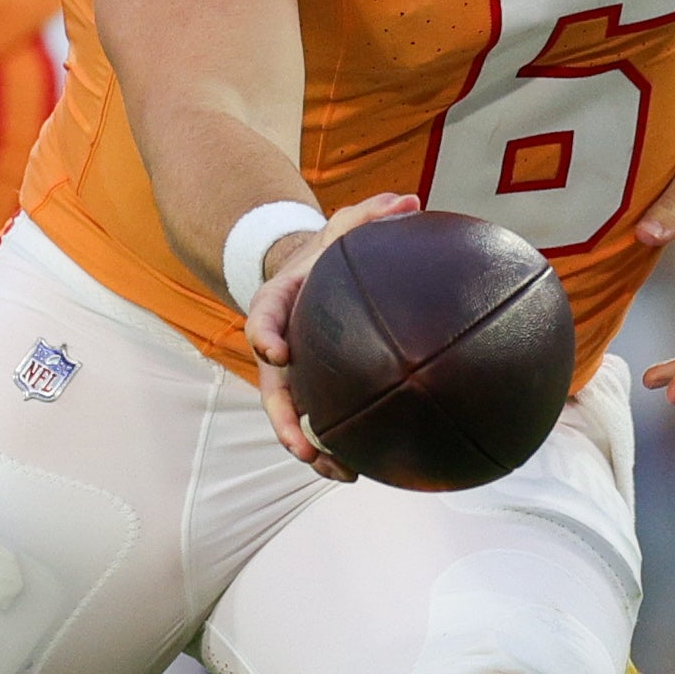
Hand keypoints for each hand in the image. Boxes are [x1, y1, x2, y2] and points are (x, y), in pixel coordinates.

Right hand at [246, 189, 420, 476]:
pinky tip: (362, 470)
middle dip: (285, 420)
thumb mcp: (343, 230)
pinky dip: (334, 448)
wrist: (311, 279)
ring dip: (310, 448)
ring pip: (293, 419)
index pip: (262, 319)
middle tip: (301, 444)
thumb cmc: (329, 256)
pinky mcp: (313, 392)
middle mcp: (278, 348)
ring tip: (338, 472)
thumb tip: (412, 201)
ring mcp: (294, 375)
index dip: (265, 335)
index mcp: (278, 306)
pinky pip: (319, 423)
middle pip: (273, 390)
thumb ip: (370, 216)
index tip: (276, 350)